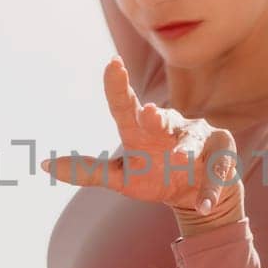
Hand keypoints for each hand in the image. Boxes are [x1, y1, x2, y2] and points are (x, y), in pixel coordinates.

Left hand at [40, 57, 242, 217]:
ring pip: (192, 141)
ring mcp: (198, 138)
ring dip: (188, 149)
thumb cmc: (154, 177)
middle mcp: (170, 127)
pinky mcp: (222, 156)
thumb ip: (88, 171)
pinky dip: (211, 188)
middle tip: (147, 114)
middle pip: (161, 118)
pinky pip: (217, 171)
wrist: (194, 196)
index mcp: (141, 131)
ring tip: (181, 160)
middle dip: (156, 116)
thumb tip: (45, 164)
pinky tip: (203, 204)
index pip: (125, 106)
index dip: (117, 85)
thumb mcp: (121, 178)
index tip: (111, 63)